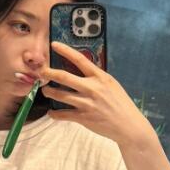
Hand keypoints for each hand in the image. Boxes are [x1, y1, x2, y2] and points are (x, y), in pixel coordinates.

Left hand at [40, 41, 155, 146]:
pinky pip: (63, 114)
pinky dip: (54, 114)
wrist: (128, 125)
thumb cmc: (121, 103)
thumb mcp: (111, 84)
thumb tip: (81, 70)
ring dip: (49, 92)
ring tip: (46, 90)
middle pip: (64, 77)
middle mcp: (91, 88)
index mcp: (100, 77)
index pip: (79, 59)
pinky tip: (51, 113)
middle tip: (41, 72)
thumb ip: (96, 78)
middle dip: (49, 73)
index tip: (54, 44)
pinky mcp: (83, 118)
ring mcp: (86, 103)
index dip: (65, 50)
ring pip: (60, 95)